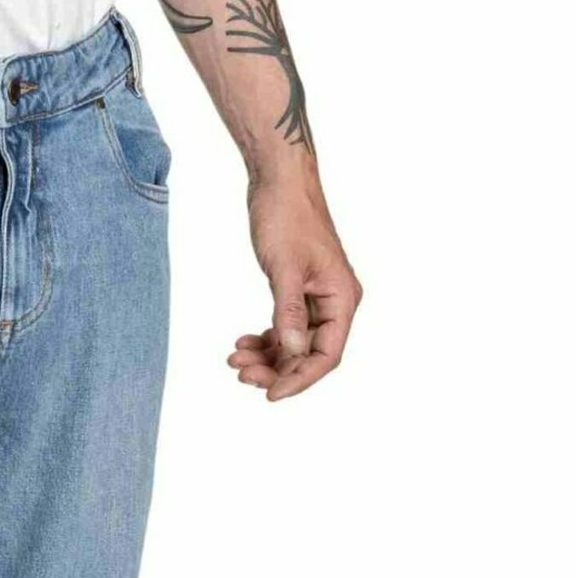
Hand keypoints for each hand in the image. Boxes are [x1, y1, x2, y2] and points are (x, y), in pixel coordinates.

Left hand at [231, 173, 361, 402]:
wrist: (279, 182)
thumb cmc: (287, 217)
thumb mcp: (285, 268)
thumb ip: (289, 313)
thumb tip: (294, 352)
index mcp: (342, 299)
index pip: (327, 356)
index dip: (299, 379)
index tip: (269, 395)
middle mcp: (335, 302)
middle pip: (309, 354)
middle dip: (276, 368)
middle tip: (240, 372)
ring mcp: (317, 298)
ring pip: (295, 344)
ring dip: (266, 356)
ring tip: (234, 359)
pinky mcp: (299, 291)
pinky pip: (286, 328)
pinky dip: (265, 339)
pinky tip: (242, 343)